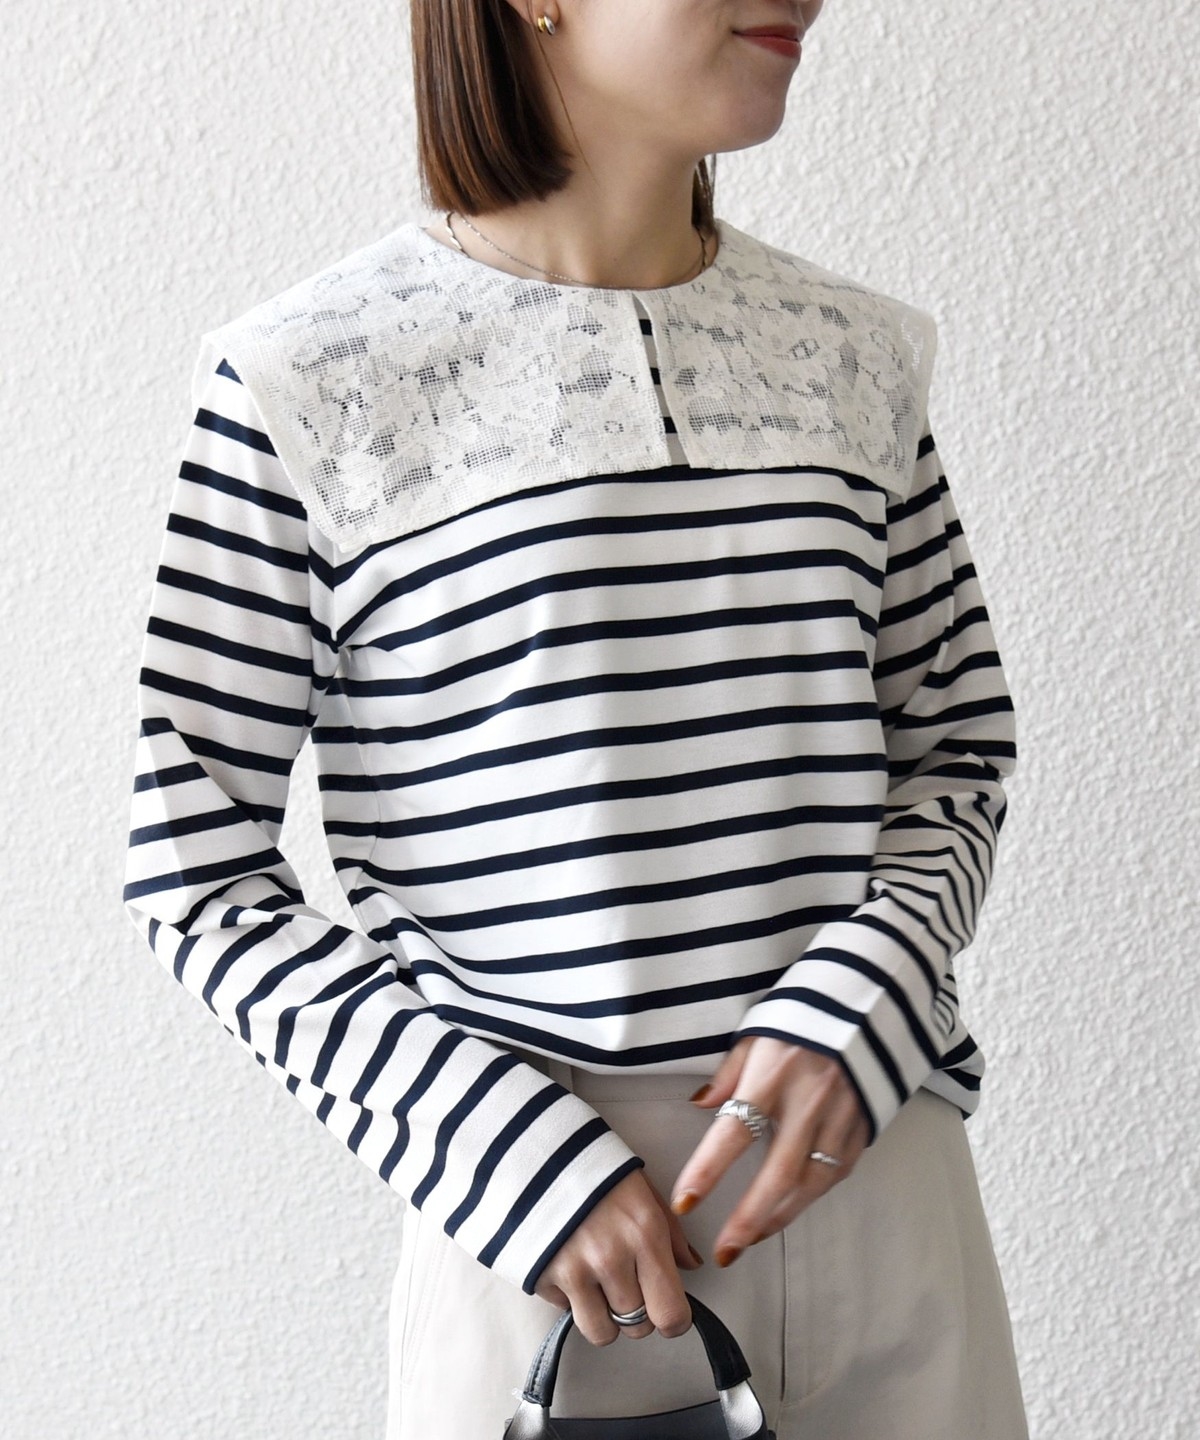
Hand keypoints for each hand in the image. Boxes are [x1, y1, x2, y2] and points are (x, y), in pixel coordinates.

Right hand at [533, 1169, 703, 1345]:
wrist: (538, 1153)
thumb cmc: (596, 1170)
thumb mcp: (644, 1191)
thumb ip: (672, 1233)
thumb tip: (690, 1265)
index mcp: (645, 1234)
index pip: (671, 1314)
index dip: (672, 1320)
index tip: (667, 1310)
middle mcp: (610, 1258)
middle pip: (637, 1327)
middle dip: (638, 1313)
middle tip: (628, 1285)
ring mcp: (573, 1270)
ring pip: (601, 1332)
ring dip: (604, 1316)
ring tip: (599, 1284)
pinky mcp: (541, 1276)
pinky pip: (566, 1311)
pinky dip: (570, 1297)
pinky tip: (570, 1263)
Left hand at [669, 1035, 869, 1265]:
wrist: (870, 1004)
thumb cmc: (802, 1016)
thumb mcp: (758, 1032)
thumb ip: (730, 1073)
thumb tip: (701, 1105)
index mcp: (774, 1075)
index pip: (735, 1132)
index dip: (708, 1171)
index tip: (684, 1202)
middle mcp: (809, 1101)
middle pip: (778, 1173)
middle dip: (749, 1219)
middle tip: (724, 1252)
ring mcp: (841, 1118)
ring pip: (810, 1184)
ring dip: (779, 1217)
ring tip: (751, 1239)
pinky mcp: (863, 1127)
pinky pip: (836, 1172)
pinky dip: (811, 1195)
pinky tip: (790, 1207)